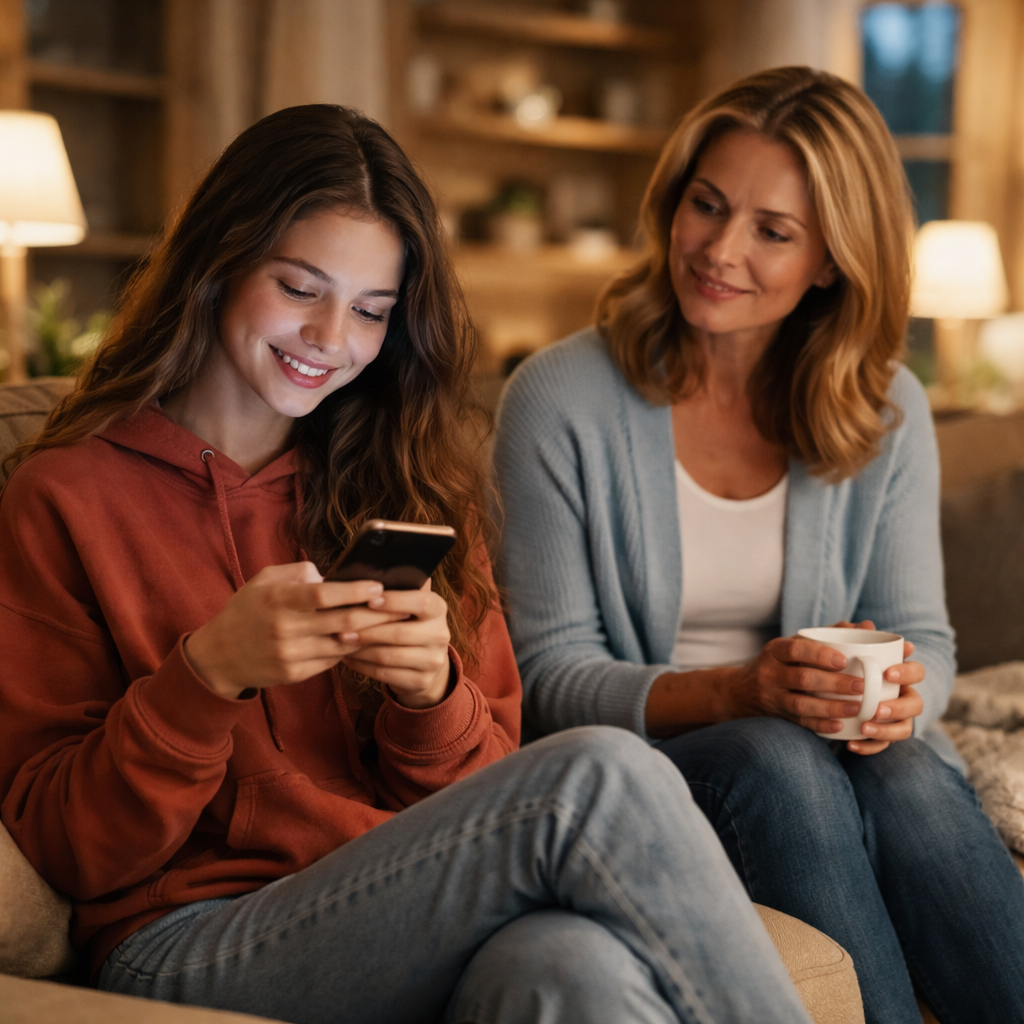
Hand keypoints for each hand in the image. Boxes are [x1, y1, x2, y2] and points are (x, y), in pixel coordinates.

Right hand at [185, 562, 404, 698]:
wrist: (220, 655)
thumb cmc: (248, 609)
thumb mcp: (265, 580)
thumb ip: (299, 573)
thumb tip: (332, 576)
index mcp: (278, 599)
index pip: (324, 595)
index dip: (355, 591)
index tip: (379, 587)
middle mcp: (284, 628)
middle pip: (341, 622)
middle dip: (375, 615)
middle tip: (400, 607)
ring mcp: (290, 654)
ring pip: (342, 645)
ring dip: (368, 636)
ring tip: (391, 625)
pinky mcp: (294, 674)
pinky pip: (331, 661)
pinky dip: (349, 651)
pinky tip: (365, 642)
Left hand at [339, 580, 452, 709]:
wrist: (426, 663)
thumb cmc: (408, 623)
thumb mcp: (409, 604)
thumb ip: (398, 586)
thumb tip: (376, 561)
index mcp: (438, 608)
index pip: (421, 601)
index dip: (395, 600)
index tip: (369, 599)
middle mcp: (441, 633)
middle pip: (399, 632)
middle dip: (367, 630)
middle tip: (340, 626)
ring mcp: (433, 660)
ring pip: (389, 656)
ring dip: (361, 649)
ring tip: (341, 641)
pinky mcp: (421, 681)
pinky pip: (385, 674)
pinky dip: (363, 666)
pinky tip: (348, 658)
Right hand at [719, 633, 868, 730]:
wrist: (740, 691)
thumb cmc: (778, 662)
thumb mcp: (792, 645)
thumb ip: (826, 635)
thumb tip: (865, 626)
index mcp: (775, 650)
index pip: (795, 649)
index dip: (819, 654)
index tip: (843, 660)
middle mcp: (770, 673)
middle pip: (802, 678)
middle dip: (834, 683)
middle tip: (861, 685)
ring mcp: (772, 697)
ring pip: (801, 704)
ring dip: (831, 707)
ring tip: (856, 708)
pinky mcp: (778, 716)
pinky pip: (800, 723)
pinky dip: (820, 725)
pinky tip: (840, 726)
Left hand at [828, 620, 923, 755]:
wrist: (830, 688)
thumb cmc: (846, 665)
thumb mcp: (848, 650)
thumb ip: (856, 637)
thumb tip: (865, 624)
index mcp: (900, 675)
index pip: (916, 672)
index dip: (907, 672)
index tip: (888, 673)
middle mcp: (903, 697)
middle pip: (916, 704)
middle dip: (899, 707)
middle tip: (877, 708)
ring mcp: (895, 719)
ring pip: (904, 729)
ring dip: (886, 730)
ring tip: (865, 726)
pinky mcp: (881, 736)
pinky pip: (881, 746)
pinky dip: (868, 746)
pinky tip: (851, 744)